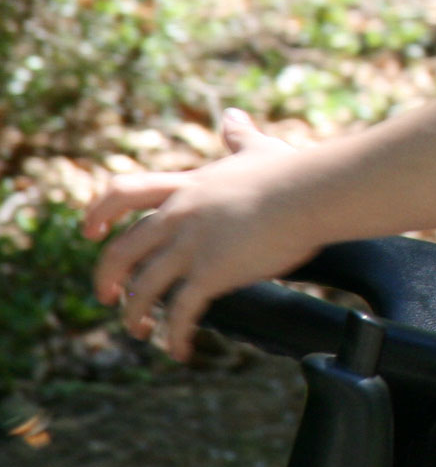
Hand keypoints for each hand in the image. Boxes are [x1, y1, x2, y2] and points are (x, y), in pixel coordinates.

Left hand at [83, 107, 319, 360]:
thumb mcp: (258, 149)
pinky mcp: (210, 274)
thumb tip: (233, 116)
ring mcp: (192, 246)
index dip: (98, 212)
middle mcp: (180, 216)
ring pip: (142, 289)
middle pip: (120, 251)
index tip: (89, 231)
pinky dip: (174, 336)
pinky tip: (181, 350)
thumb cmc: (294, 171)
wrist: (315, 192)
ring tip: (142, 332)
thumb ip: (239, 136)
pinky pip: (180, 314)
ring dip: (134, 316)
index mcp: (187, 187)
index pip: (123, 192)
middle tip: (107, 296)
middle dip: (106, 279)